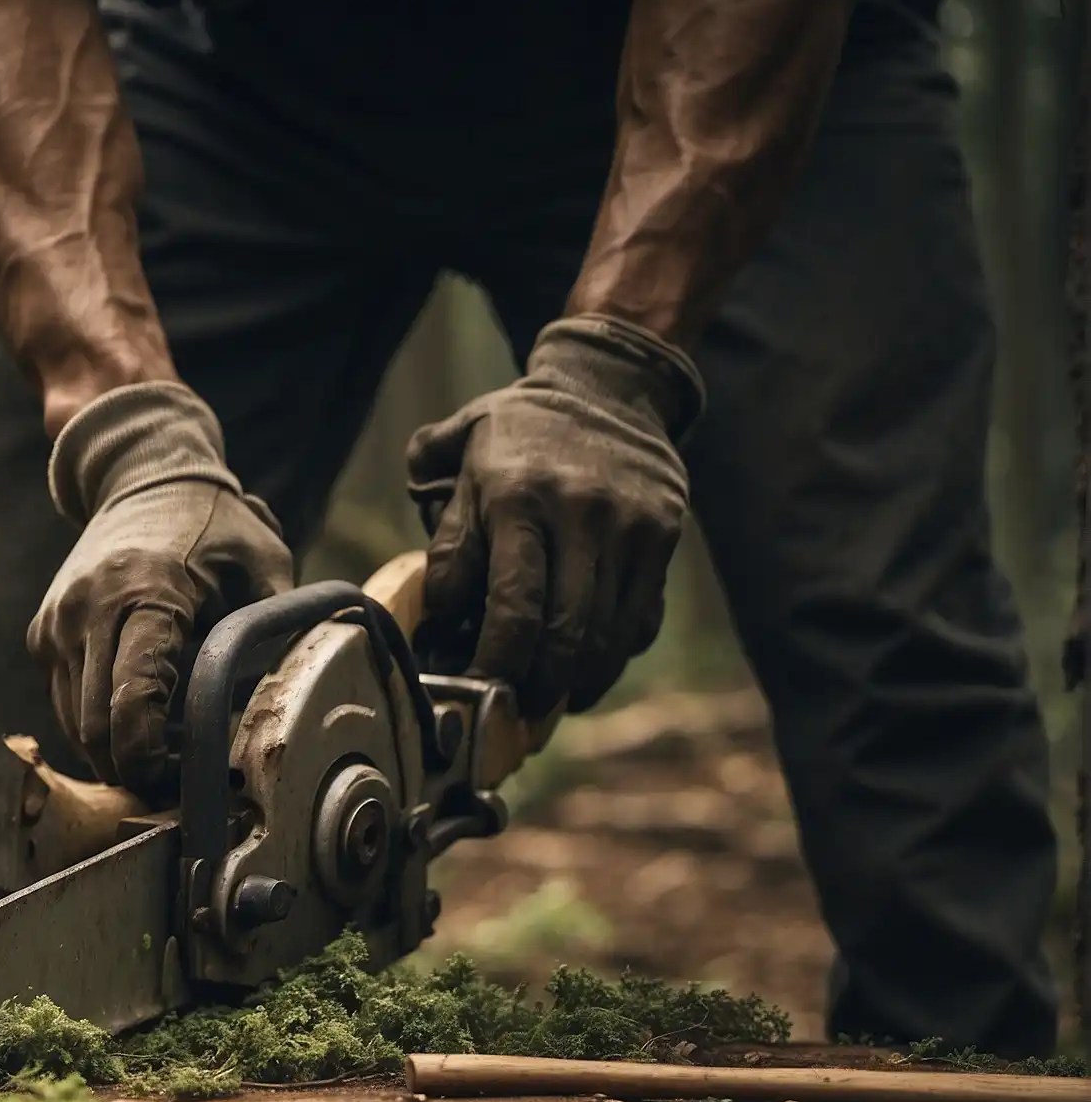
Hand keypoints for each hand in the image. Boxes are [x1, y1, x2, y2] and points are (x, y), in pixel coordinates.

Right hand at [29, 382, 292, 796]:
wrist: (142, 476)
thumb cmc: (215, 526)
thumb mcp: (266, 568)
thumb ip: (274, 636)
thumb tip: (282, 714)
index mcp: (145, 594)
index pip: (130, 702)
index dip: (150, 759)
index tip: (181, 783)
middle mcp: (88, 611)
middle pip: (94, 729)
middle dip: (134, 770)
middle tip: (181, 785)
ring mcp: (57, 623)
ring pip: (75, 725)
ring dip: (116, 751)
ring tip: (169, 750)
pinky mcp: (44, 634)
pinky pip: (67, 703)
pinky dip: (99, 723)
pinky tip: (142, 716)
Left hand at [407, 316, 702, 716]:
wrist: (606, 388)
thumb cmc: (516, 435)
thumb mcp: (460, 464)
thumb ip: (445, 538)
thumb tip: (436, 616)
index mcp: (519, 497)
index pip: (513, 606)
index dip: (498, 664)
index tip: (479, 693)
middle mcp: (582, 514)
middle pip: (567, 633)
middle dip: (539, 686)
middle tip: (515, 712)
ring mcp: (632, 527)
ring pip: (608, 636)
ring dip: (577, 682)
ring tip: (549, 701)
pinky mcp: (665, 538)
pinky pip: (640, 619)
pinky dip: (612, 656)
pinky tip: (585, 669)